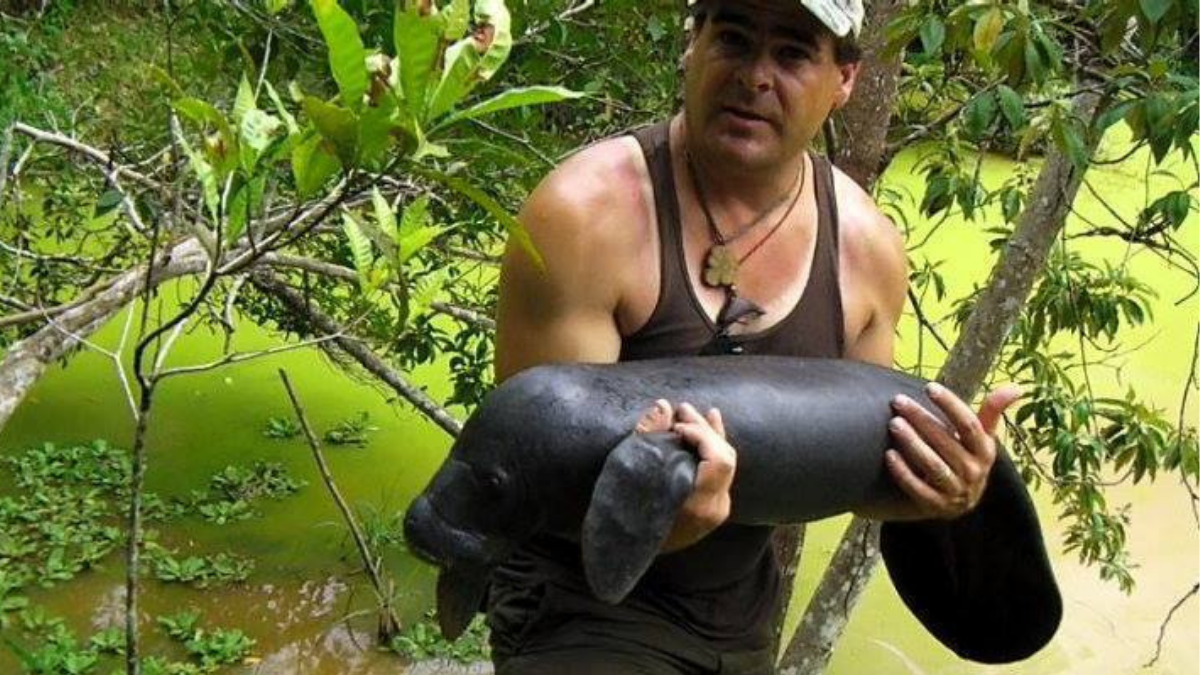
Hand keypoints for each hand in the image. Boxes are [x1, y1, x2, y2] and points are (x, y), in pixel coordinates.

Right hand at [635, 399, 736, 550]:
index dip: (702, 435)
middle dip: (703, 429)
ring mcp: (715, 511)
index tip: (675, 427)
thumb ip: (648, 439)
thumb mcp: (631, 475)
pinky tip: (710, 429)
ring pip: (724, 464)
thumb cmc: (623, 516)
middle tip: (681, 410)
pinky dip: (712, 451)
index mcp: (700, 504)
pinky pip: (719, 475)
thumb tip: (663, 406)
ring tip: (697, 412)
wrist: (622, 555)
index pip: (719, 459)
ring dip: (709, 436)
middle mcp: (714, 509)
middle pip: (724, 458)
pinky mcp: (711, 510)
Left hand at [885, 382, 1021, 518]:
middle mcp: (974, 472)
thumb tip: (1018, 388)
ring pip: (933, 466)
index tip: (930, 387)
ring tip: (894, 424)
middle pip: (946, 442)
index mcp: (985, 451)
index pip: (969, 425)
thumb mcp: (982, 437)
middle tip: (899, 401)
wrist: (962, 500)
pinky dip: (904, 473)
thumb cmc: (968, 457)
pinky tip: (889, 455)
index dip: (951, 405)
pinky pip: (918, 490)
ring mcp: (956, 491)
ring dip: (912, 444)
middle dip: (922, 419)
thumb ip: (993, 412)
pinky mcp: (937, 506)